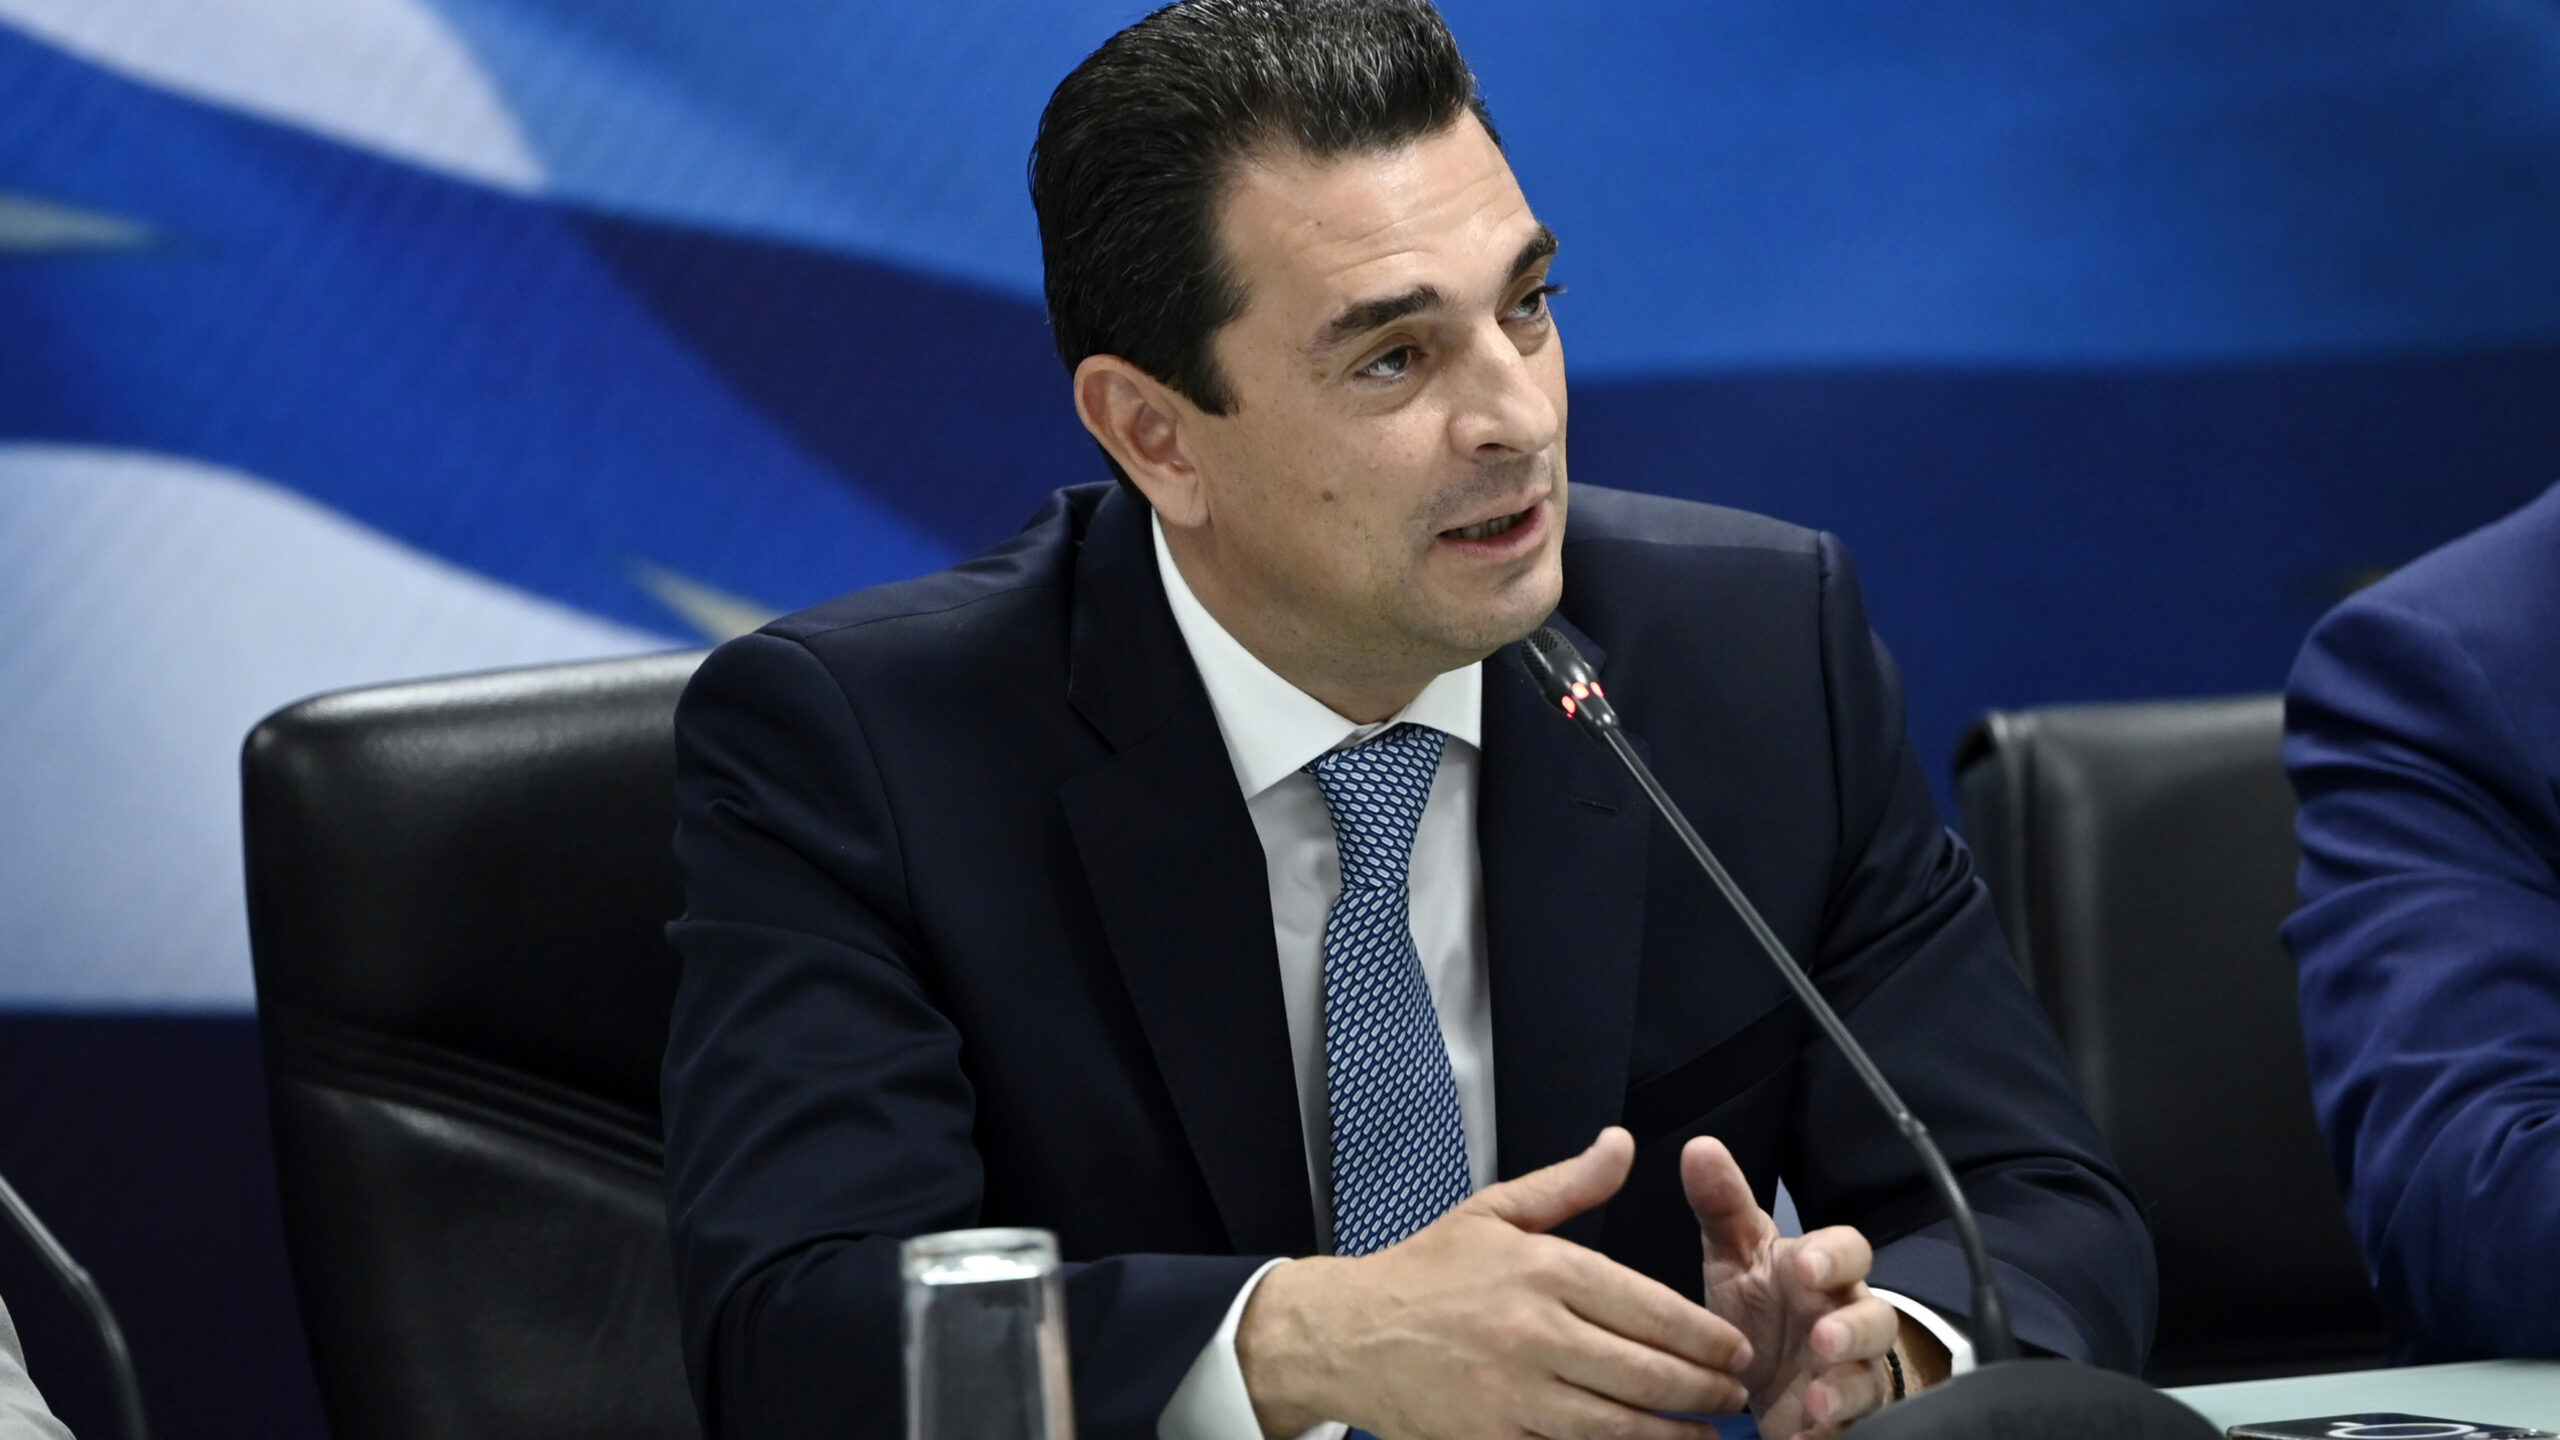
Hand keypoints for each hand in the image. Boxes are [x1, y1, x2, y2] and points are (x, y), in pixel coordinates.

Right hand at [1238, 1127, 1751, 1439]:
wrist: (1347, 1335)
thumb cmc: (1424, 1273)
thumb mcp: (1494, 1211)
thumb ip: (1570, 1184)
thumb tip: (1623, 1143)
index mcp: (1544, 1269)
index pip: (1652, 1308)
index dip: (1707, 1337)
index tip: (1735, 1350)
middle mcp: (1536, 1332)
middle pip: (1650, 1371)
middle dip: (1707, 1389)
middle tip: (1735, 1395)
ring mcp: (1516, 1393)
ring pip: (1622, 1423)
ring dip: (1677, 1434)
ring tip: (1710, 1433)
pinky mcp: (1496, 1438)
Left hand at [1684, 1137, 1901, 1439]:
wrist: (1783, 1374)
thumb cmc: (1765, 1303)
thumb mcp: (1739, 1257)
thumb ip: (1722, 1207)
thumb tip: (1699, 1147)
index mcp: (1822, 1272)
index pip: (1849, 1250)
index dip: (1833, 1256)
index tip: (1806, 1266)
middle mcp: (1848, 1319)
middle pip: (1876, 1318)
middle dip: (1853, 1329)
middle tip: (1823, 1339)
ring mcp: (1854, 1372)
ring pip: (1870, 1378)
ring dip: (1846, 1390)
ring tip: (1817, 1404)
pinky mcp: (1850, 1417)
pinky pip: (1856, 1425)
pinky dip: (1832, 1434)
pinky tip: (1803, 1437)